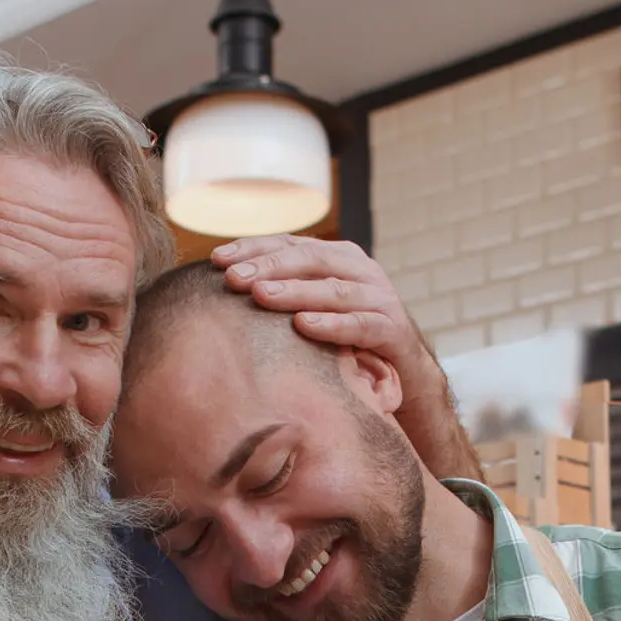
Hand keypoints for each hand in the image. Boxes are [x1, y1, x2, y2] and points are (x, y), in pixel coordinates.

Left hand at [214, 236, 478, 478]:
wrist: (405, 376)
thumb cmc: (346, 342)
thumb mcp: (314, 311)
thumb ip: (282, 295)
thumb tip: (222, 289)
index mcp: (338, 258)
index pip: (291, 244)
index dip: (254, 248)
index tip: (216, 259)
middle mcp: (361, 271)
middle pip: (311, 260)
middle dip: (269, 267)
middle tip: (233, 278)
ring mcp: (381, 298)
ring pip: (334, 289)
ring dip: (296, 291)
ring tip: (262, 296)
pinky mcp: (394, 331)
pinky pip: (362, 325)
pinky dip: (333, 324)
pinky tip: (305, 326)